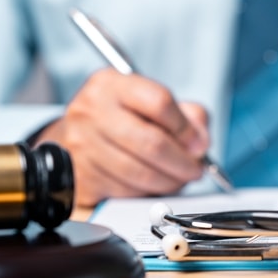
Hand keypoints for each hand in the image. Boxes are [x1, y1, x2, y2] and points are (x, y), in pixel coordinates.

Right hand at [35, 68, 210, 205]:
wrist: (77, 134)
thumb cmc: (122, 116)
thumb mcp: (151, 100)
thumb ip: (187, 115)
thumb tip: (200, 143)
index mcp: (112, 84)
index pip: (159, 102)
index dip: (186, 128)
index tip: (198, 143)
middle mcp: (90, 111)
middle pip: (151, 143)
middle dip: (182, 162)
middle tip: (195, 169)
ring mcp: (81, 145)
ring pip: (140, 173)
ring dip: (169, 182)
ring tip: (179, 178)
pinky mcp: (80, 177)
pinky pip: (125, 192)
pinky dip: (147, 193)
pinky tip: (154, 185)